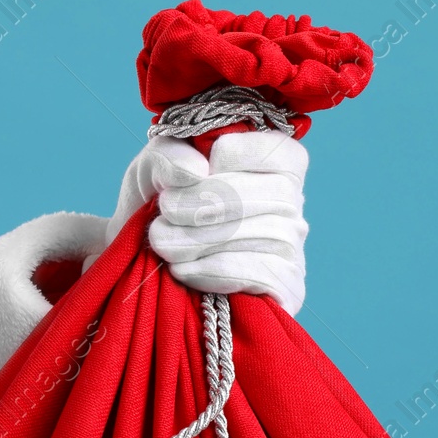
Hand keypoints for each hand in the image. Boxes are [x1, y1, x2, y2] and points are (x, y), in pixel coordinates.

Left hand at [108, 130, 308, 313]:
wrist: (143, 264)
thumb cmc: (159, 206)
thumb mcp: (154, 167)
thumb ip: (170, 154)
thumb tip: (197, 171)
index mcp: (275, 160)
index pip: (273, 151)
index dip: (224, 158)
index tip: (189, 175)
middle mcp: (293, 201)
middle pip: (273, 194)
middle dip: (208, 202)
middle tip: (166, 210)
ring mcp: (293, 246)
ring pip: (265, 235)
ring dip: (201, 240)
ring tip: (163, 242)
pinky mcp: (288, 286)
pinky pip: (261, 273)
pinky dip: (214, 270)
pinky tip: (183, 269)